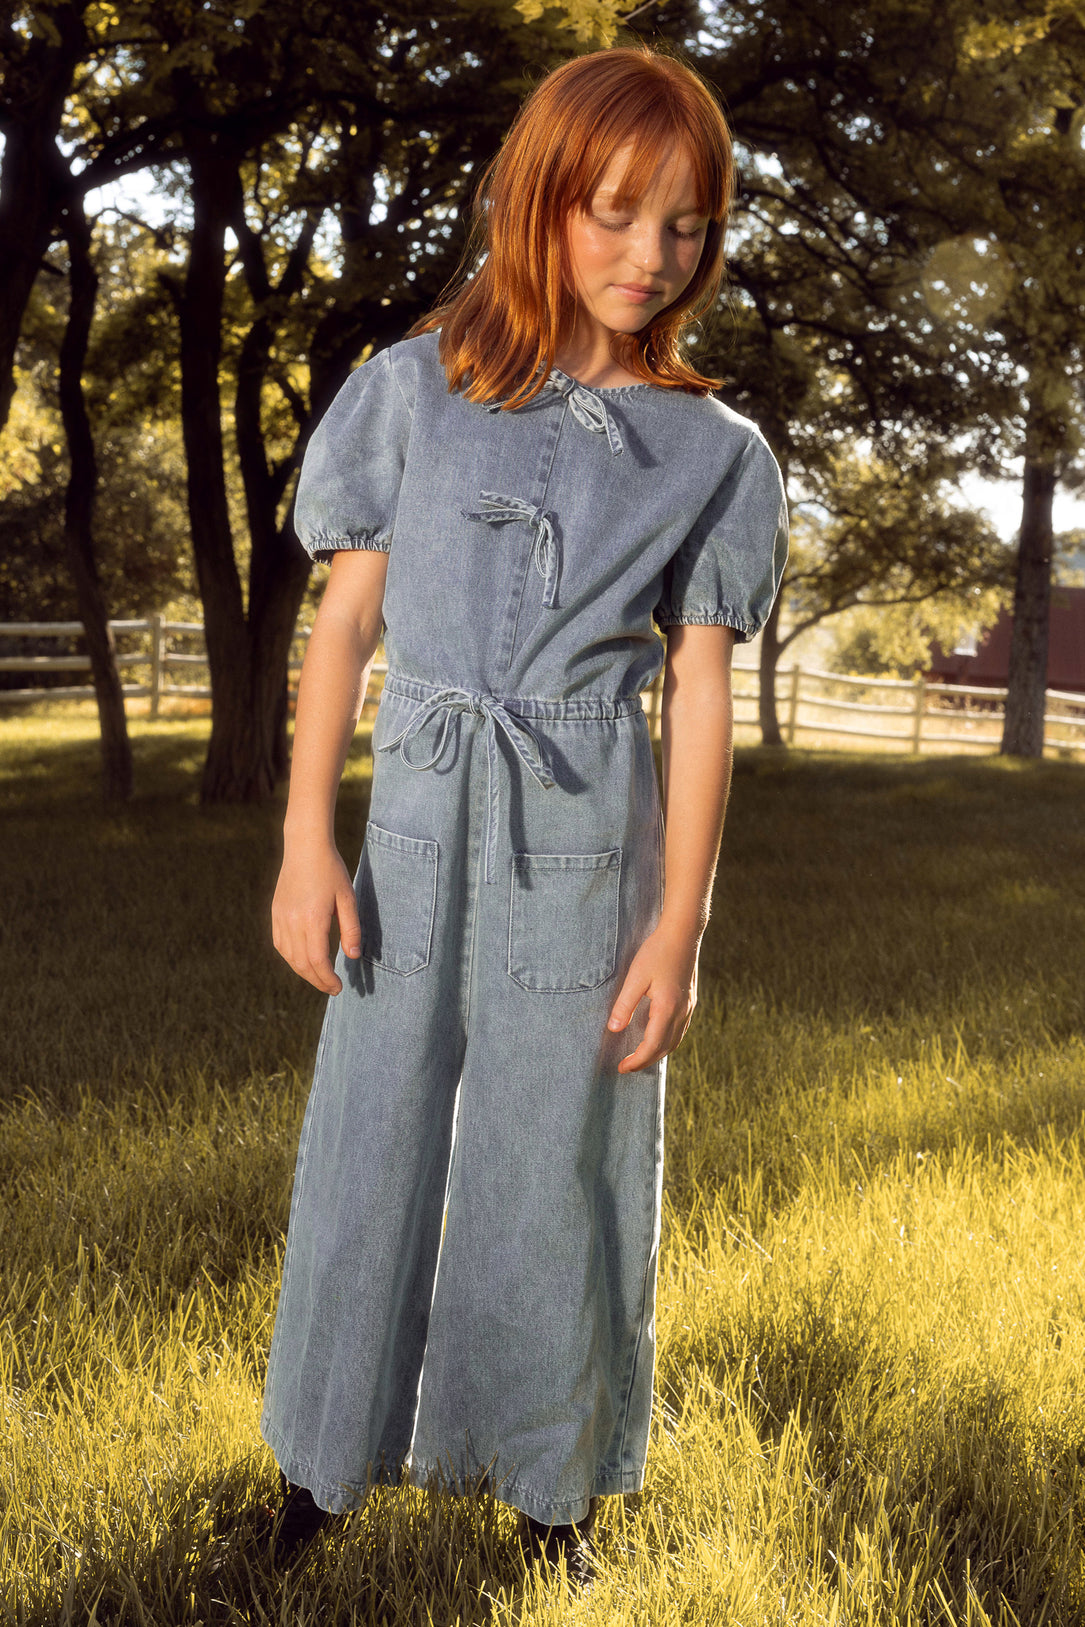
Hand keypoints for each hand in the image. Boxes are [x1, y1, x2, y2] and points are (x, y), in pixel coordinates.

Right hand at [271, 839, 360, 993]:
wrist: (305, 847)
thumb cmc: (331, 870)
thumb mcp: (348, 898)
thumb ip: (351, 929)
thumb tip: (352, 957)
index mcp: (313, 918)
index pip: (317, 960)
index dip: (327, 979)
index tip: (338, 988)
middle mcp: (293, 921)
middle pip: (302, 964)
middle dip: (317, 980)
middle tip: (331, 988)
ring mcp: (281, 917)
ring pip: (289, 957)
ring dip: (304, 972)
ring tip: (320, 977)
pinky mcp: (275, 913)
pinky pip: (280, 944)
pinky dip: (291, 958)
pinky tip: (303, 961)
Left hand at [606, 922, 699, 1073]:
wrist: (683, 933)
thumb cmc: (657, 951)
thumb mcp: (636, 977)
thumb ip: (625, 1005)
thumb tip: (614, 1029)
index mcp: (667, 1008)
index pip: (652, 1045)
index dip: (637, 1060)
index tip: (622, 1067)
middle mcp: (682, 1011)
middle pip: (665, 1048)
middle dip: (646, 1061)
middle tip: (627, 1067)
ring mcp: (689, 1006)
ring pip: (675, 1040)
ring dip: (658, 1052)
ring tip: (640, 1057)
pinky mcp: (690, 1000)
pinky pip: (681, 1029)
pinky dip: (668, 1040)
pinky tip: (658, 1037)